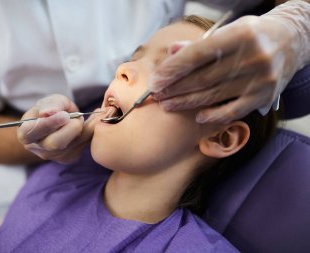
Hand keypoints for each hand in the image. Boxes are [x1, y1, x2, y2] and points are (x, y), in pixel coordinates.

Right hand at [17, 94, 101, 163]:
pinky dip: (91, 132)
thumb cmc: (52, 109)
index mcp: (26, 133)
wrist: (61, 121)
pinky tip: (94, 122)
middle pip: (55, 143)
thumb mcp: (51, 101)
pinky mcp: (69, 158)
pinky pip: (83, 146)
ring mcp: (54, 156)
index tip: (64, 115)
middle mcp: (38, 148)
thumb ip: (51, 105)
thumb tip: (49, 112)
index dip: (48, 124)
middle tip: (79, 117)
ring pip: (73, 144)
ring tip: (92, 115)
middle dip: (71, 128)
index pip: (31, 132)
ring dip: (85, 128)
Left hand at [149, 14, 304, 123]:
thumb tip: (171, 52)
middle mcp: (251, 57)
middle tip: (156, 95)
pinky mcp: (263, 96)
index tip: (155, 80)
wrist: (292, 41)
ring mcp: (259, 79)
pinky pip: (234, 110)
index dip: (173, 69)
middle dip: (174, 88)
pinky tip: (198, 115)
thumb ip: (199, 44)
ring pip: (213, 95)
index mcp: (239, 36)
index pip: (197, 56)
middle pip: (202, 79)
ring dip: (186, 102)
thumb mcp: (228, 30)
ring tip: (167, 104)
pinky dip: (214, 115)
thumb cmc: (252, 35)